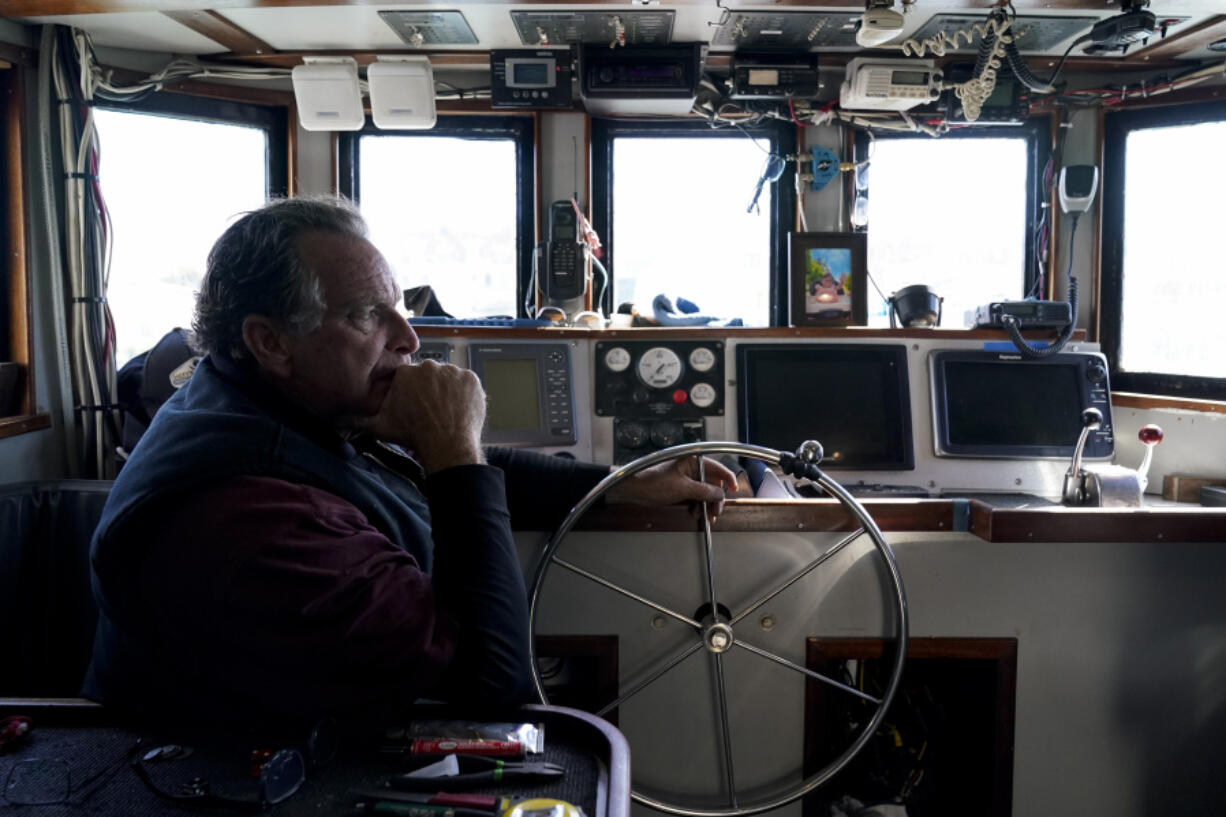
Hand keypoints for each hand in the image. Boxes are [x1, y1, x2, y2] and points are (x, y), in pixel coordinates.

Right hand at [354, 361, 486, 472]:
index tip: (416, 407)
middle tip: (431, 411)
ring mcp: (453, 371)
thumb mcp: (380, 427)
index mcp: (406, 373)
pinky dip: (465, 393)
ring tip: (446, 412)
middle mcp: (429, 366)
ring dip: (448, 390)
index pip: (409, 377)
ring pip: (449, 378)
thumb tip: (338, 420)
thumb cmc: (413, 435)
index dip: (412, 393)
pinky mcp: (471, 378)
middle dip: (430, 390)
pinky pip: (467, 382)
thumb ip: (357, 420)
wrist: (446, 444)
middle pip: (430, 375)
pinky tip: (458, 408)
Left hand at [606, 455, 737, 521]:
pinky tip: (695, 512)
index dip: (728, 479)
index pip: (717, 468)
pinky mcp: (679, 486)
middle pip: (711, 482)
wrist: (634, 489)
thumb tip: (720, 494)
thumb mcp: (683, 488)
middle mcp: (690, 467)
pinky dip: (697, 504)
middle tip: (716, 511)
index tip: (734, 489)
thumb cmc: (653, 483)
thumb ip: (704, 491)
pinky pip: (694, 495)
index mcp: (692, 460)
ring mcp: (685, 477)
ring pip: (703, 491)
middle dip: (715, 498)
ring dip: (706, 504)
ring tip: (705, 515)